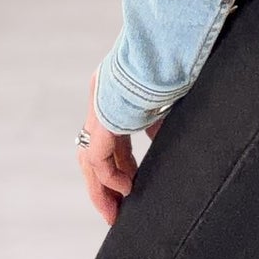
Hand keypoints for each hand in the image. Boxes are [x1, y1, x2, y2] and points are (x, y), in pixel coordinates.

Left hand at [77, 68, 163, 223]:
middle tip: (116, 211)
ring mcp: (99, 109)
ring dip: (101, 189)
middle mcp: (101, 100)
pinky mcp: (102, 118)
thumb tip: (157, 143)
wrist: (164, 46)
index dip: (119, 165)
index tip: (130, 187)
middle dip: (104, 186)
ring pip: (89, 160)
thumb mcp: (164, 99)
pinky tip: (125, 190)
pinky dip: (109, 177)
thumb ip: (157, 122)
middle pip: (93, 153)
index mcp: (114, 93)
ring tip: (115, 212)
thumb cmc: (169, 64)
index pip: (110, 139)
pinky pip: (98, 158)